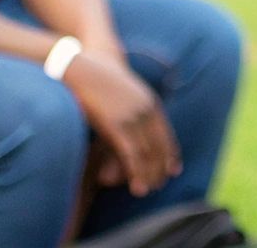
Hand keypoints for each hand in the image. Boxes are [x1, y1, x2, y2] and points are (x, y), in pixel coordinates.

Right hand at [62, 51, 181, 195]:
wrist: (82, 65)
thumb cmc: (99, 80)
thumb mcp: (124, 93)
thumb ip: (133, 108)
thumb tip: (132, 125)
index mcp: (151, 102)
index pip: (166, 134)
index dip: (171, 153)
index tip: (174, 170)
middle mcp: (146, 110)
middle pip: (159, 147)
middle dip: (160, 168)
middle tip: (159, 185)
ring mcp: (132, 117)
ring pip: (148, 154)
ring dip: (149, 175)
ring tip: (147, 191)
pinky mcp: (116, 125)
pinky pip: (132, 155)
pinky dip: (137, 173)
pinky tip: (137, 186)